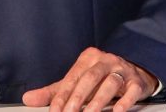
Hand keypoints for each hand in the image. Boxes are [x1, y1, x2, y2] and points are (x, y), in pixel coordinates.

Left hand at [22, 47, 157, 111]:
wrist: (136, 71)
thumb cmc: (102, 78)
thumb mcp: (78, 82)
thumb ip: (55, 92)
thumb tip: (28, 99)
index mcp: (88, 58)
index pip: (72, 78)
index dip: (62, 96)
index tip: (55, 111)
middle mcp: (105, 61)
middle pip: (90, 78)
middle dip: (78, 98)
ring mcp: (122, 70)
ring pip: (110, 83)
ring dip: (99, 102)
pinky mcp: (137, 81)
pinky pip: (131, 90)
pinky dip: (124, 101)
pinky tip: (118, 111)